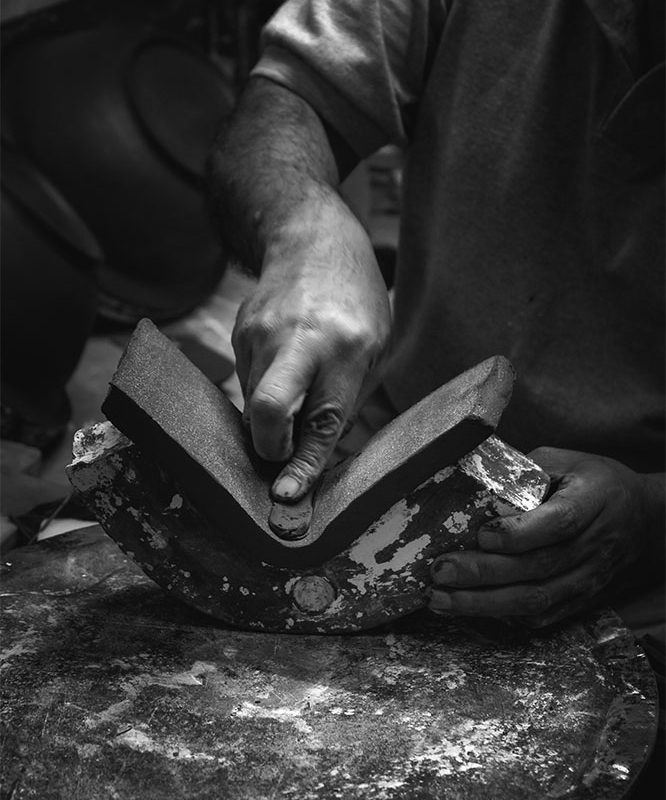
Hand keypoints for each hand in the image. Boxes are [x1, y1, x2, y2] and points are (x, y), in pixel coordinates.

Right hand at [232, 197, 390, 501]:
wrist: (312, 238)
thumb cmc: (356, 300)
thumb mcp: (372, 349)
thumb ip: (342, 402)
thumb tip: (308, 460)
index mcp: (343, 344)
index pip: (319, 420)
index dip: (302, 465)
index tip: (287, 495)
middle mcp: (294, 338)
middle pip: (267, 410)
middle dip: (270, 448)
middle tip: (283, 458)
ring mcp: (258, 333)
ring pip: (254, 404)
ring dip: (273, 419)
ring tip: (298, 391)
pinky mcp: (238, 333)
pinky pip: (247, 383)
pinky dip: (265, 393)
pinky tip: (285, 369)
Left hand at [429, 447, 664, 626]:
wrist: (643, 518)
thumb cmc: (592, 481)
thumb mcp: (563, 460)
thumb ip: (523, 469)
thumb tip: (470, 475)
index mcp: (594, 501)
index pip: (559, 523)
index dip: (519, 534)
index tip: (481, 534)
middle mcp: (595, 545)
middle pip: (539, 568)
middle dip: (483, 573)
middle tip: (440, 571)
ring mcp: (590, 578)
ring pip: (537, 600)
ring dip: (483, 603)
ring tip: (439, 598)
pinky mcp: (581, 600)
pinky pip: (543, 617)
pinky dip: (503, 617)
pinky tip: (467, 609)